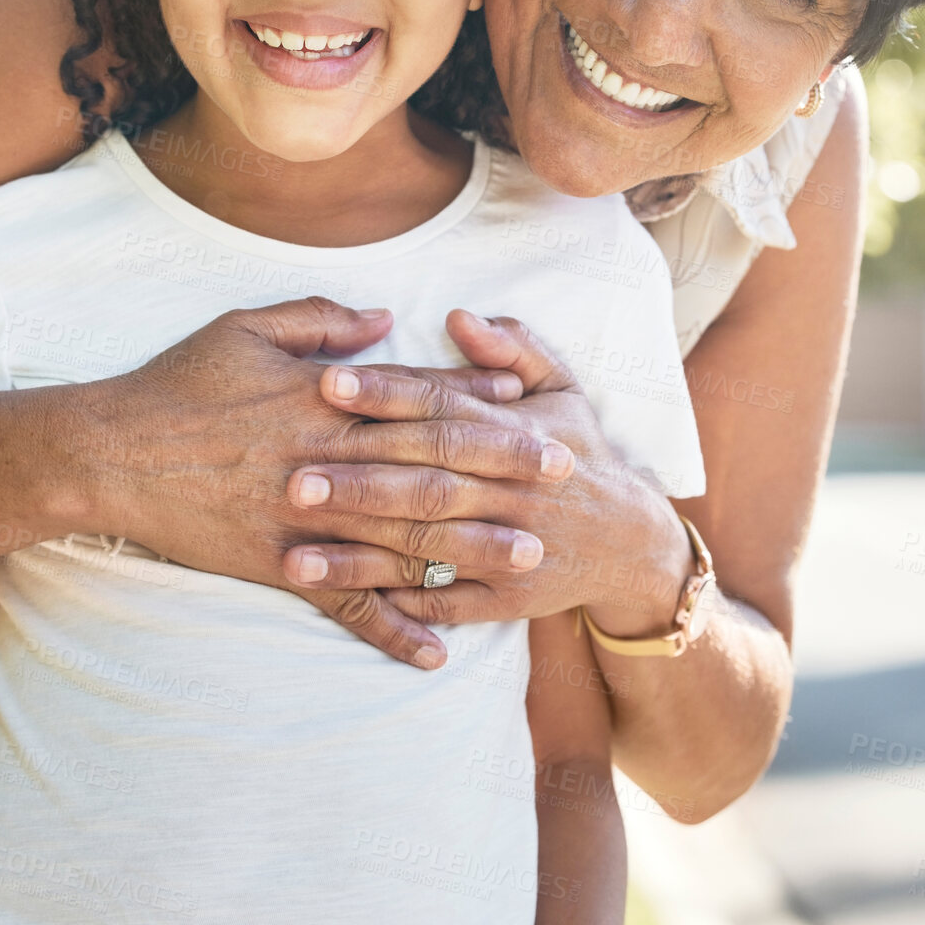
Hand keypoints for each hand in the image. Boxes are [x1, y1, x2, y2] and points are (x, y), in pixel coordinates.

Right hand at [75, 299, 573, 667]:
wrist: (112, 454)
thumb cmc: (179, 382)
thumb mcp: (246, 327)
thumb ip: (322, 320)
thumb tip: (384, 319)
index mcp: (326, 400)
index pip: (418, 398)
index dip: (477, 398)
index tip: (530, 398)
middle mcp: (329, 461)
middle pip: (431, 466)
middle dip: (501, 470)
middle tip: (562, 476)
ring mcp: (310, 521)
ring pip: (404, 540)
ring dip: (470, 551)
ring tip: (528, 559)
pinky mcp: (284, 567)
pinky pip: (349, 604)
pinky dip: (392, 630)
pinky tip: (436, 654)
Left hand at [281, 311, 692, 639]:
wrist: (630, 542)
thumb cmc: (579, 450)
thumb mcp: (561, 388)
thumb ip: (512, 348)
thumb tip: (459, 318)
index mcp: (514, 434)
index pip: (441, 409)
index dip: (386, 395)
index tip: (326, 382)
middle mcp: (510, 492)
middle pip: (426, 482)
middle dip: (359, 481)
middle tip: (293, 478)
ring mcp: (507, 550)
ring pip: (426, 550)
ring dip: (359, 557)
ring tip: (295, 556)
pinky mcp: (505, 600)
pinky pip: (445, 604)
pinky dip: (399, 605)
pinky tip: (347, 603)